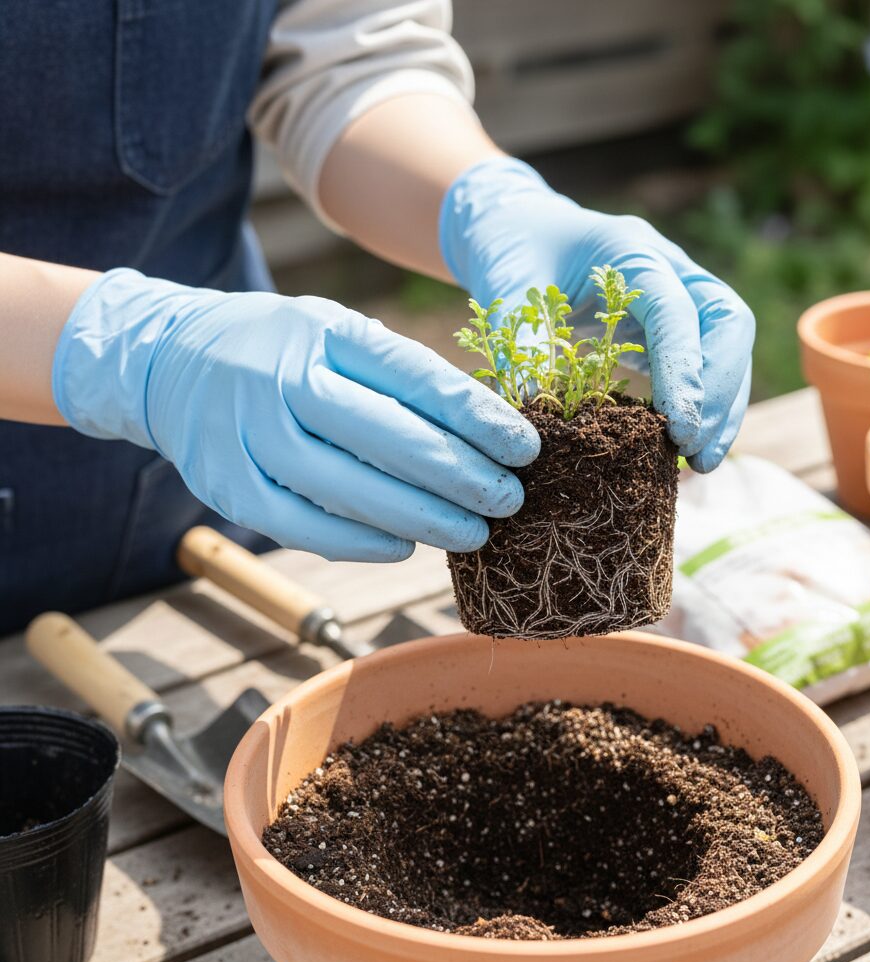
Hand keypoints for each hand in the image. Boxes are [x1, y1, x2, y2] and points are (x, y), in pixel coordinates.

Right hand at [53, 270, 539, 558]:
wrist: (167, 359)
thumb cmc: (279, 349)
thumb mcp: (336, 334)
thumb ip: (398, 376)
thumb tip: (482, 431)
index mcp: (322, 331)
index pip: (416, 378)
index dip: (478, 418)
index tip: (527, 448)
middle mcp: (281, 379)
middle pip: (388, 437)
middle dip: (461, 476)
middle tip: (510, 500)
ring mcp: (247, 435)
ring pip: (348, 489)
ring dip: (420, 518)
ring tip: (474, 533)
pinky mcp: (225, 486)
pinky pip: (302, 526)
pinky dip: (359, 542)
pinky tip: (405, 547)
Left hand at [440, 157, 754, 471]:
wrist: (517, 226)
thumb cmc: (512, 249)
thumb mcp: (506, 286)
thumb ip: (519, 339)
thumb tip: (532, 409)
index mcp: (631, 251)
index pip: (677, 311)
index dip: (685, 370)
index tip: (679, 427)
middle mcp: (668, 266)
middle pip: (728, 323)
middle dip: (719, 391)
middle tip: (694, 450)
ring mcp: (678, 292)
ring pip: (728, 345)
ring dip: (722, 406)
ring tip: (699, 463)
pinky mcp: (671, 323)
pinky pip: (707, 361)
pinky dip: (704, 404)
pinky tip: (687, 449)